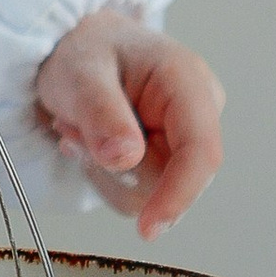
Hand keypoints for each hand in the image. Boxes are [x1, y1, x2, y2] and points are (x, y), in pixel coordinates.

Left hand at [32, 11, 224, 238]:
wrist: (78, 46)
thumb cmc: (83, 49)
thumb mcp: (79, 72)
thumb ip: (102, 113)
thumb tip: (125, 159)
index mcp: (188, 82)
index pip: (202, 152)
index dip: (178, 195)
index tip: (148, 230)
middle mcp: (197, 114)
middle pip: (172, 180)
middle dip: (114, 169)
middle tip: (73, 133)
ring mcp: (184, 139)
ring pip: (150, 193)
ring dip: (104, 172)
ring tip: (79, 128)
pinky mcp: (167, 159)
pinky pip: (137, 193)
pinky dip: (104, 175)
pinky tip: (90, 141)